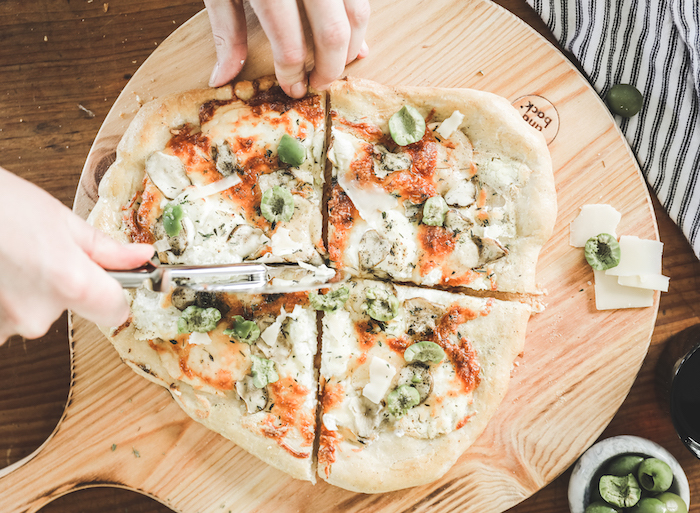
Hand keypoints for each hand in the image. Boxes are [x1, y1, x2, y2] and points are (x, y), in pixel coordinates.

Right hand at [0, 168, 153, 343]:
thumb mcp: (58, 219)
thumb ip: (104, 249)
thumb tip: (142, 258)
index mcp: (71, 284)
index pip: (115, 311)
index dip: (112, 295)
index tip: (103, 281)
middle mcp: (39, 315)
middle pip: (67, 310)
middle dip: (57, 286)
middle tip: (32, 254)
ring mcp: (3, 327)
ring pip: (29, 314)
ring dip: (21, 293)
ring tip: (4, 261)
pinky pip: (2, 319)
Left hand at [205, 0, 369, 97]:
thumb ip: (226, 32)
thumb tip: (223, 78)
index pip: (289, 45)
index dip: (293, 74)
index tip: (292, 89)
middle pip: (332, 34)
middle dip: (330, 68)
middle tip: (319, 84)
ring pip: (357, 13)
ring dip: (352, 45)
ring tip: (336, 63)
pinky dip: (358, 18)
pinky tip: (350, 33)